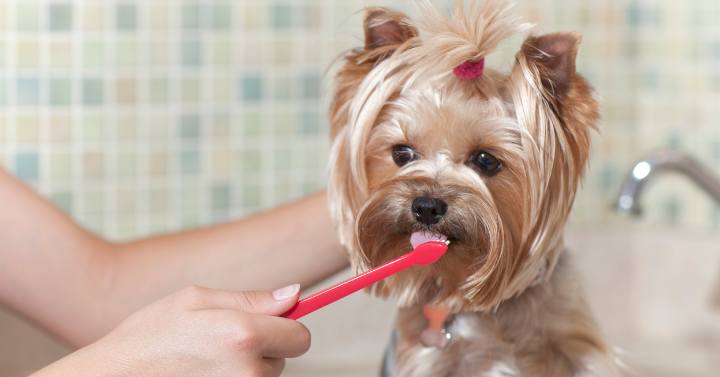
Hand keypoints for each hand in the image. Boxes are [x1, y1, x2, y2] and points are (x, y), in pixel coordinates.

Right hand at [33, 284, 308, 376]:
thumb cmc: (147, 337)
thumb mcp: (195, 300)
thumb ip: (251, 299)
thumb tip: (294, 294)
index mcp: (243, 334)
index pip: (300, 338)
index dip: (286, 330)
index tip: (271, 327)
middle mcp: (247, 372)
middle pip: (283, 361)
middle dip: (262, 352)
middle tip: (219, 346)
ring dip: (246, 371)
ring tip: (205, 364)